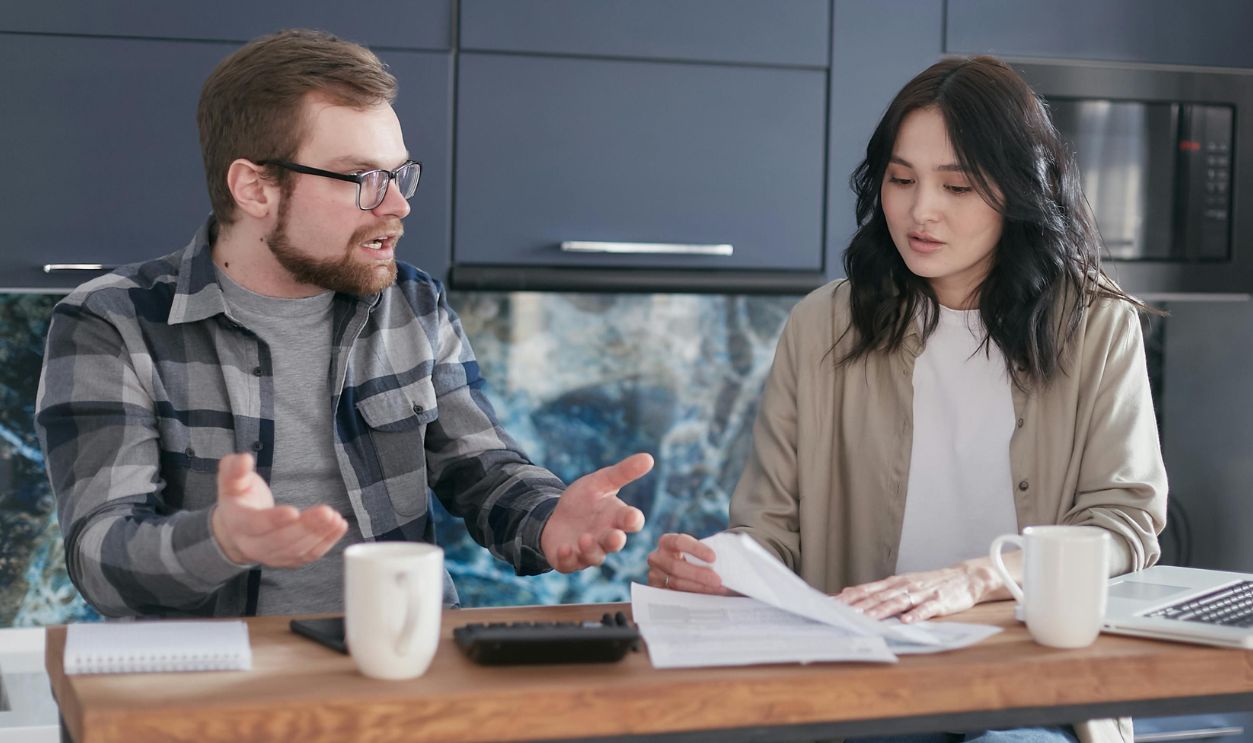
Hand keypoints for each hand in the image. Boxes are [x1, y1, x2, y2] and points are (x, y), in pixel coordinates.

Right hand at [211, 453, 348, 567]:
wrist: (236, 530)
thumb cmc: (238, 499)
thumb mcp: (230, 480)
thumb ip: (234, 469)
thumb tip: (243, 459)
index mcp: (238, 523)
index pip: (255, 524)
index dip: (274, 520)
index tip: (293, 511)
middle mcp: (252, 545)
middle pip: (280, 541)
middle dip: (305, 527)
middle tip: (326, 512)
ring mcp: (271, 556)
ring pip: (296, 550)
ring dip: (319, 534)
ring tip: (335, 518)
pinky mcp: (288, 560)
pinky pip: (309, 555)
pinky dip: (326, 543)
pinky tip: (339, 527)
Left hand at [540, 452, 652, 571]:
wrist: (556, 515)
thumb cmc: (585, 500)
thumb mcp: (600, 482)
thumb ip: (623, 472)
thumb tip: (649, 457)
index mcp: (617, 518)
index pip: (631, 521)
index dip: (632, 520)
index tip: (632, 516)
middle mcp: (606, 537)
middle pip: (615, 543)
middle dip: (615, 541)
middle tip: (615, 537)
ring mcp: (588, 551)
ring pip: (595, 556)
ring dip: (591, 549)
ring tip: (585, 539)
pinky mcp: (568, 559)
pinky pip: (570, 563)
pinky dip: (568, 557)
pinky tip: (564, 549)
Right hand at [646, 532, 730, 594]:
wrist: (680, 570)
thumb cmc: (692, 558)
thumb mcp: (695, 552)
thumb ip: (705, 554)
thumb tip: (728, 560)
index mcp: (666, 542)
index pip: (679, 542)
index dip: (696, 549)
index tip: (713, 558)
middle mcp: (657, 557)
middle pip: (677, 567)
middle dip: (699, 574)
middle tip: (718, 580)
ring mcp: (655, 575)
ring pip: (676, 583)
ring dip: (699, 588)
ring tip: (718, 590)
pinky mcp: (657, 591)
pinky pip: (674, 596)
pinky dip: (692, 597)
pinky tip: (706, 596)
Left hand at [835, 558, 1008, 622]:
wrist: (965, 578)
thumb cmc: (930, 584)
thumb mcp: (901, 584)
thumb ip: (877, 591)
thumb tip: (848, 593)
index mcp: (893, 583)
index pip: (865, 590)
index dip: (847, 598)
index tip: (829, 605)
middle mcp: (904, 586)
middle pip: (877, 597)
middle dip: (858, 606)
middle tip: (839, 614)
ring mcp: (921, 593)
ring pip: (898, 602)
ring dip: (881, 611)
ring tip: (866, 619)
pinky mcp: (939, 602)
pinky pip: (926, 609)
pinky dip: (915, 615)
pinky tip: (906, 621)